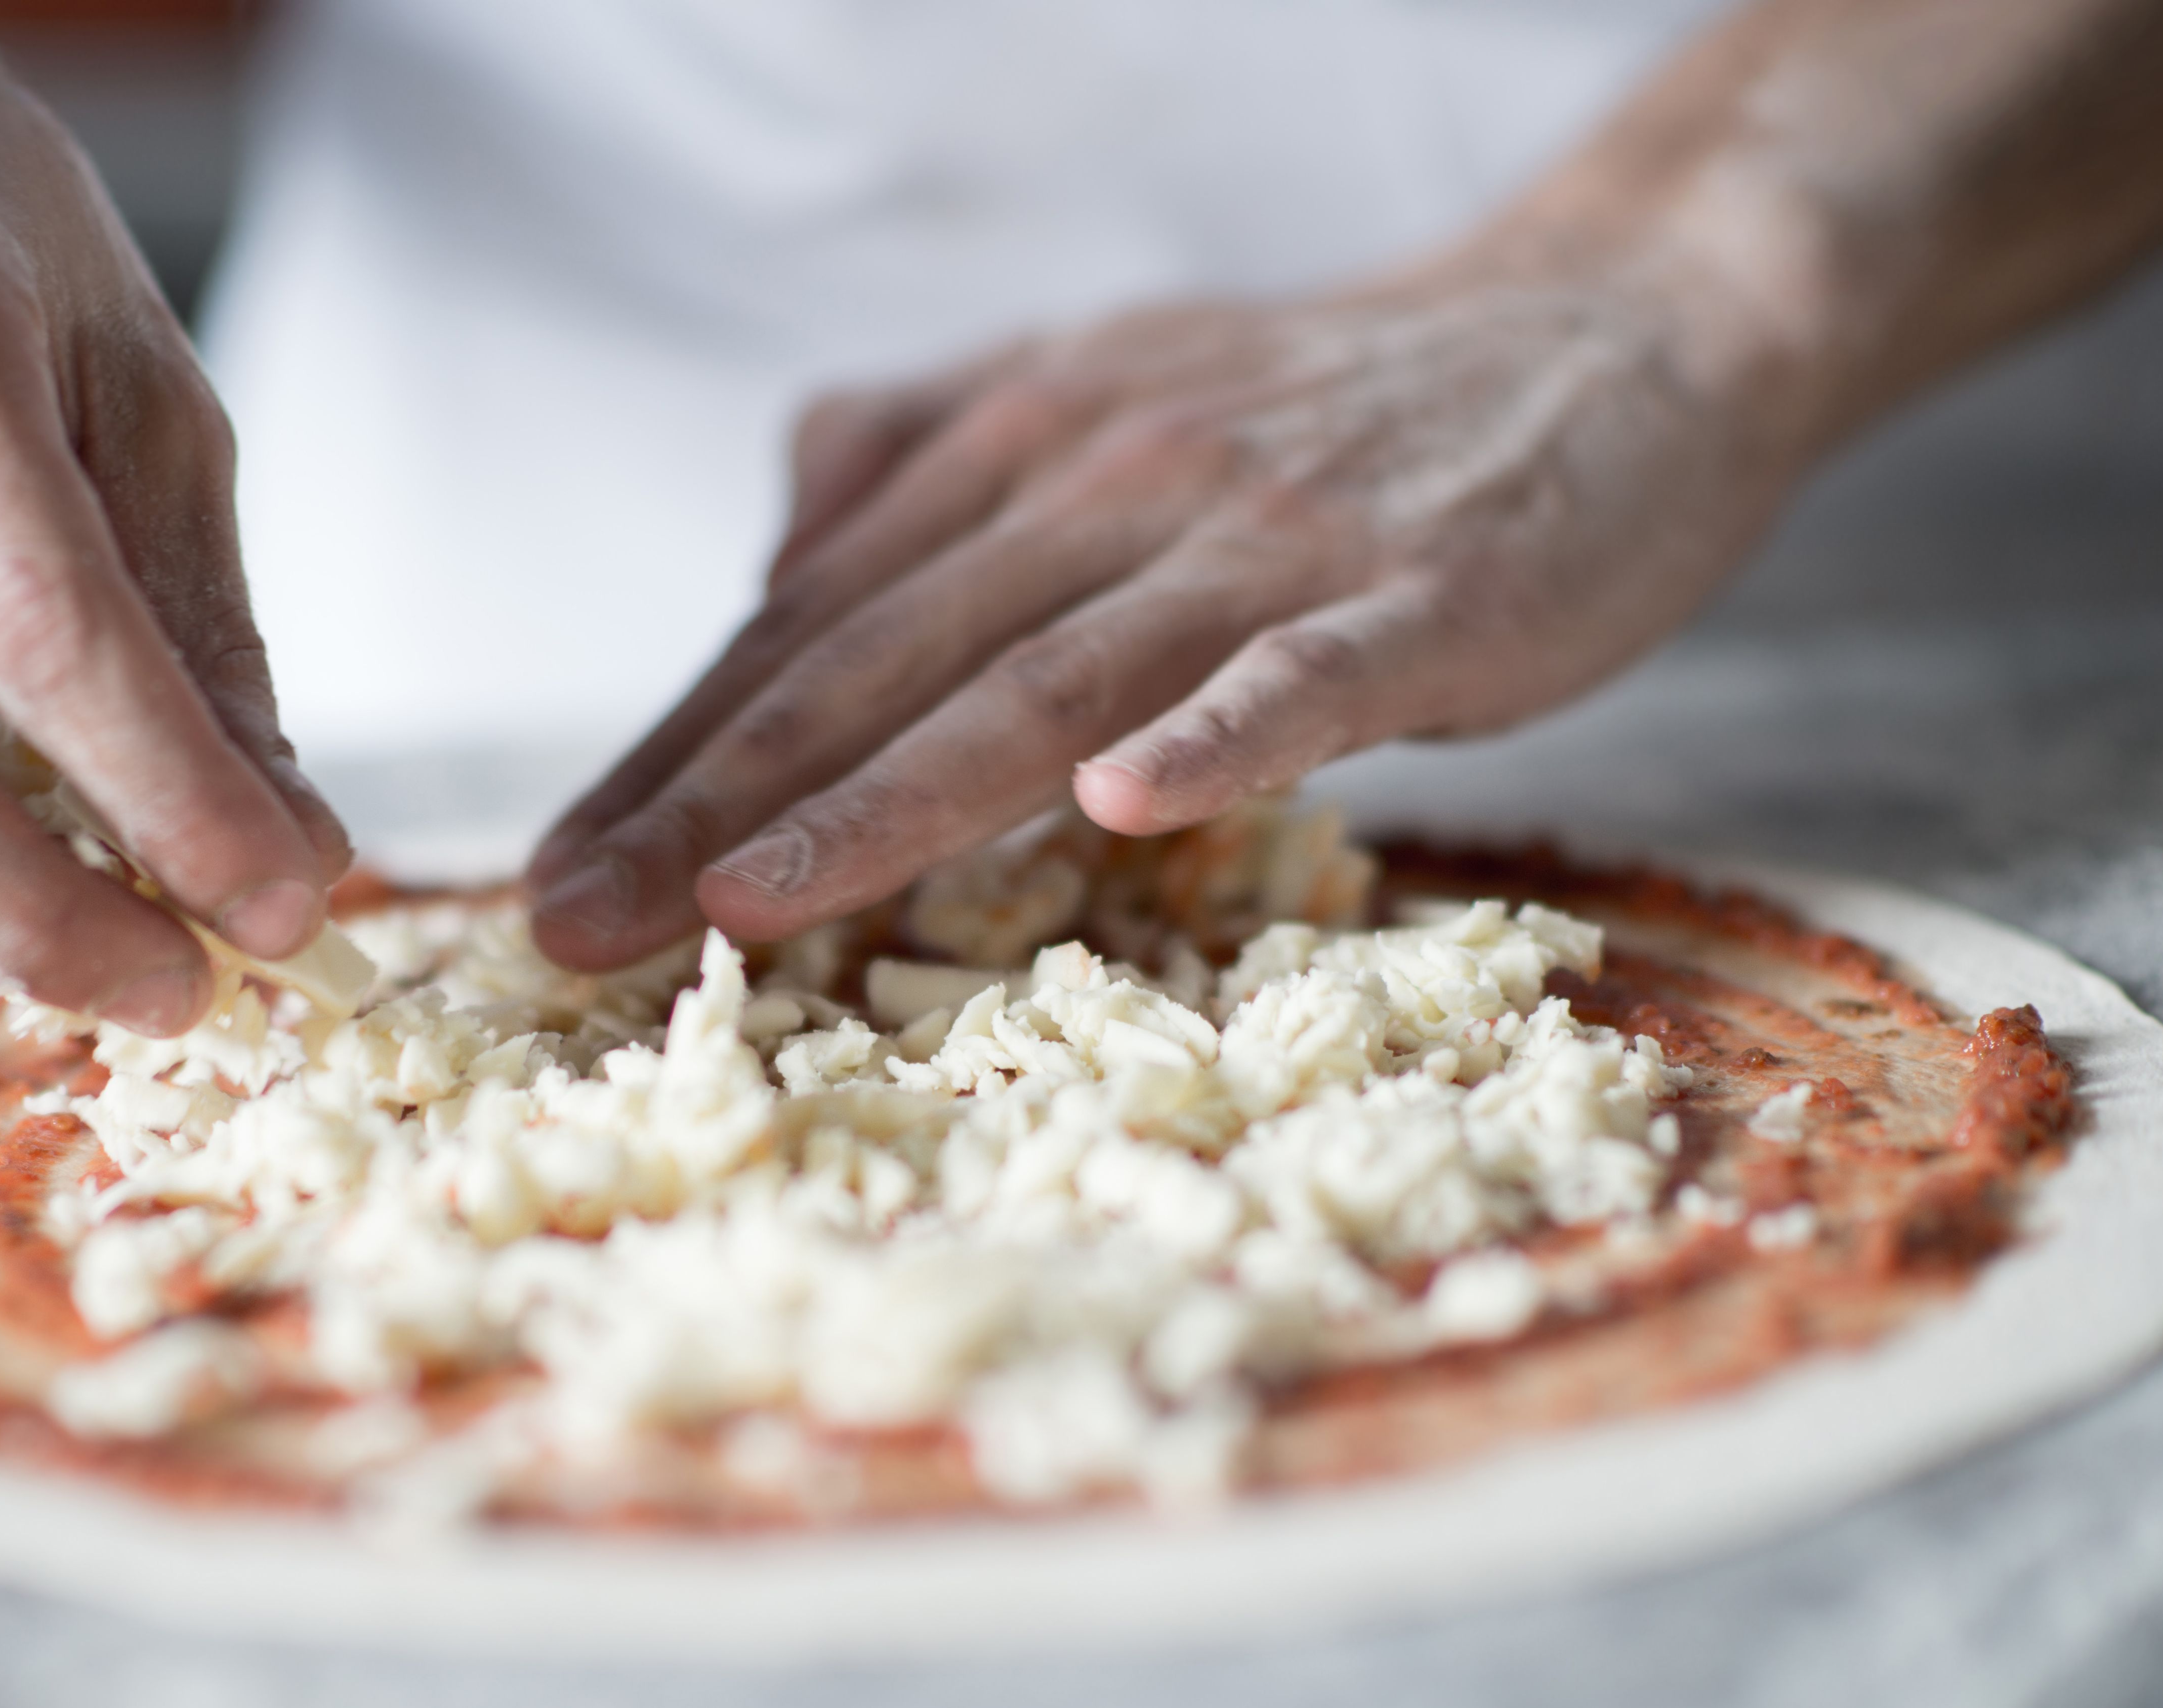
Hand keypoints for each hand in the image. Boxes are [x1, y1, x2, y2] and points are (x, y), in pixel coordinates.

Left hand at [527, 244, 1817, 971]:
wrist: (1613, 326)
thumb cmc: (1332, 412)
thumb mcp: (1098, 393)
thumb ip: (925, 461)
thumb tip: (776, 554)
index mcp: (1017, 449)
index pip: (808, 626)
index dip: (669, 755)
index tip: (548, 876)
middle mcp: (1108, 480)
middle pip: (878, 661)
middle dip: (709, 803)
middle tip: (571, 926)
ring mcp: (1265, 539)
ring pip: (1044, 679)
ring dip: (890, 798)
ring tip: (750, 904)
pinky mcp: (1421, 596)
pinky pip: (1300, 677)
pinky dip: (1216, 738)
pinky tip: (1130, 808)